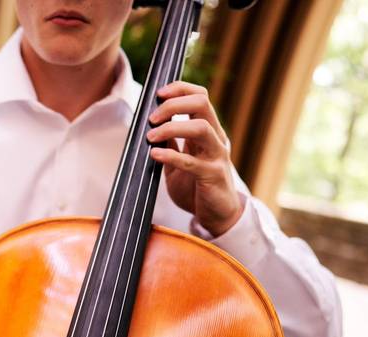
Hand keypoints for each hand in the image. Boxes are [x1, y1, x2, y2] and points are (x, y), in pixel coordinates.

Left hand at [147, 81, 243, 236]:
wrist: (217, 215)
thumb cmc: (196, 187)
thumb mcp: (179, 162)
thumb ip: (170, 145)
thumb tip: (152, 127)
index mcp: (208, 131)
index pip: (200, 96)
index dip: (180, 89)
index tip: (158, 93)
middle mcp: (215, 138)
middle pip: (202, 104)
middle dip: (173, 104)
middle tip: (152, 118)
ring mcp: (216, 156)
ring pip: (201, 128)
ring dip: (172, 128)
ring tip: (151, 136)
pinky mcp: (212, 176)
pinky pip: (192, 162)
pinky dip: (171, 156)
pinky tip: (154, 155)